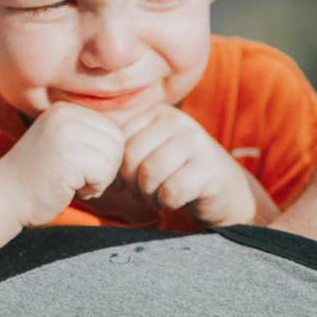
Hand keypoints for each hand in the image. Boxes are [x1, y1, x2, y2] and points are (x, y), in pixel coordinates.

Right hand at [0, 102, 124, 226]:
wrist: (3, 197)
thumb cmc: (38, 178)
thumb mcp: (63, 145)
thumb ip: (89, 137)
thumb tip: (135, 140)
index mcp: (66, 109)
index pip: (112, 129)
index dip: (103, 156)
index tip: (78, 168)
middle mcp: (65, 115)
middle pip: (117, 141)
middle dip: (105, 167)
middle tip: (78, 178)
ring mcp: (65, 133)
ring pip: (113, 157)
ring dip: (100, 179)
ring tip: (73, 182)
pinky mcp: (67, 155)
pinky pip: (104, 172)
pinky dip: (93, 188)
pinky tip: (70, 189)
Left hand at [118, 105, 261, 227]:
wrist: (225, 191)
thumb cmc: (177, 174)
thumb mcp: (150, 153)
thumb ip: (123, 150)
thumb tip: (90, 162)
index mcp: (158, 113)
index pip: (118, 142)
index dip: (120, 169)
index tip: (135, 179)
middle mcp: (178, 122)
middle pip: (131, 159)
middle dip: (134, 184)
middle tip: (149, 191)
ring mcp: (196, 142)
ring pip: (149, 174)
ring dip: (150, 195)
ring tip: (162, 195)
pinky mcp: (209, 168)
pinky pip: (170, 191)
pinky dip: (168, 203)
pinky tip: (178, 200)